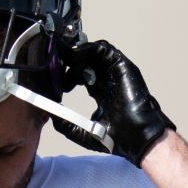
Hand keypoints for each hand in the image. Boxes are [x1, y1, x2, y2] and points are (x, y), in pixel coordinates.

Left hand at [53, 40, 174, 165]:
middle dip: (69, 62)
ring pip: (93, 52)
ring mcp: (115, 72)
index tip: (53, 78)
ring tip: (64, 63)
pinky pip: (103, 49)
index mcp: (101, 92)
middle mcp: (108, 80)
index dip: (67, 73)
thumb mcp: (83, 132)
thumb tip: (50, 117)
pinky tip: (75, 58)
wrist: (136, 137)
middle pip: (86, 61)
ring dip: (76, 55)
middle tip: (55, 69)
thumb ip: (66, 124)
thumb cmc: (117, 137)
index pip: (82, 75)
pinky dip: (87, 50)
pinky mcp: (121, 66)